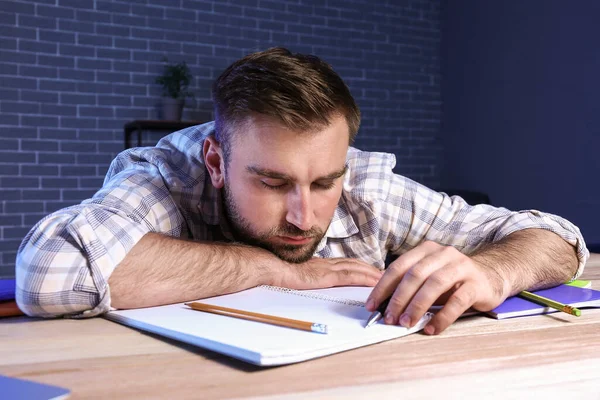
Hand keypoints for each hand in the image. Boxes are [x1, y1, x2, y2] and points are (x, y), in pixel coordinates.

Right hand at [274, 257, 383, 289]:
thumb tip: (306, 281)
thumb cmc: (276, 272)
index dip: (358, 265)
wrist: (270, 268)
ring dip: (371, 273)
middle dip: (369, 268)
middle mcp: (325, 264)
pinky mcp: (325, 277)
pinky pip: (349, 277)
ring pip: (355, 269)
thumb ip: (304, 276)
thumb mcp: (293, 274)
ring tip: (385, 277)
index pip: (343, 263)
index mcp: (318, 264)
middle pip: (353, 264)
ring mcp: (326, 269)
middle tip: (384, 272)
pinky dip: (364, 278)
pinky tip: (374, 282)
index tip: (369, 269)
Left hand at [365, 241, 506, 334]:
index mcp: (426, 250)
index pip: (399, 267)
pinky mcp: (476, 284)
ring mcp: (461, 267)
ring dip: (417, 306)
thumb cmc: (453, 279)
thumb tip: (383, 304)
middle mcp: (443, 254)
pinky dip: (442, 316)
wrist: (491, 275)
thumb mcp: (429, 276)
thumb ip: (409, 284)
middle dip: (398, 298)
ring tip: (406, 323)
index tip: (372, 305)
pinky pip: (457, 301)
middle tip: (388, 318)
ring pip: (434, 285)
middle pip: (415, 275)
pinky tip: (432, 328)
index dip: (383, 287)